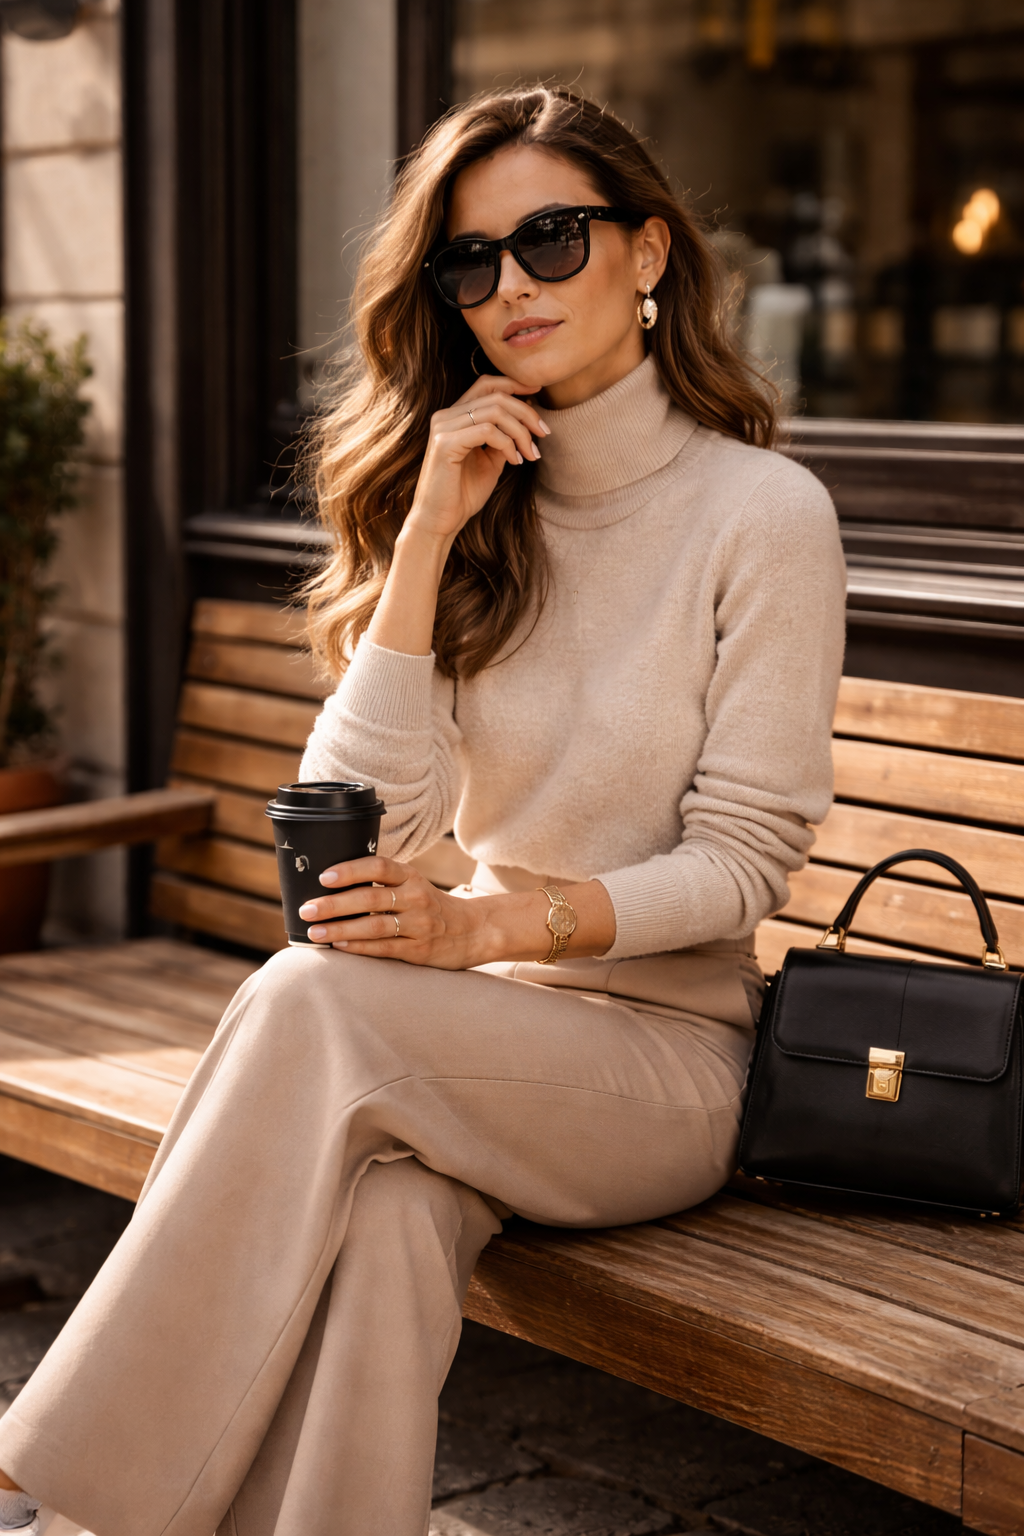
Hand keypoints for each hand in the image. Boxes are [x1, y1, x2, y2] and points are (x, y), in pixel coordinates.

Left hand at [297, 857, 617, 968]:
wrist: (474, 931)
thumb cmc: (432, 907)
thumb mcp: (414, 885)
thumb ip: (383, 884)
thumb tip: (332, 886)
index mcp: (412, 877)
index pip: (379, 867)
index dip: (351, 870)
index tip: (325, 877)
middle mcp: (417, 898)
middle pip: (370, 898)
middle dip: (334, 904)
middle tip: (306, 909)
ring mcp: (419, 925)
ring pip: (374, 926)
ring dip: (340, 929)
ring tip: (314, 932)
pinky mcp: (419, 950)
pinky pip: (384, 948)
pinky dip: (358, 947)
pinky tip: (339, 946)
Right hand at [405, 375, 550, 546]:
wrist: (440, 521)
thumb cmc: (462, 494)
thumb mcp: (490, 462)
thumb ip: (503, 440)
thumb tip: (525, 422)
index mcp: (454, 416)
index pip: (486, 384)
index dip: (514, 384)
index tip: (538, 392)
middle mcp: (446, 416)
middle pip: (495, 396)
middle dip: (526, 413)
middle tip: (544, 433)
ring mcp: (444, 428)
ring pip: (495, 411)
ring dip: (520, 431)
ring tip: (531, 454)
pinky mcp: (445, 444)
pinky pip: (487, 431)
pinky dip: (508, 444)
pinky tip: (515, 461)